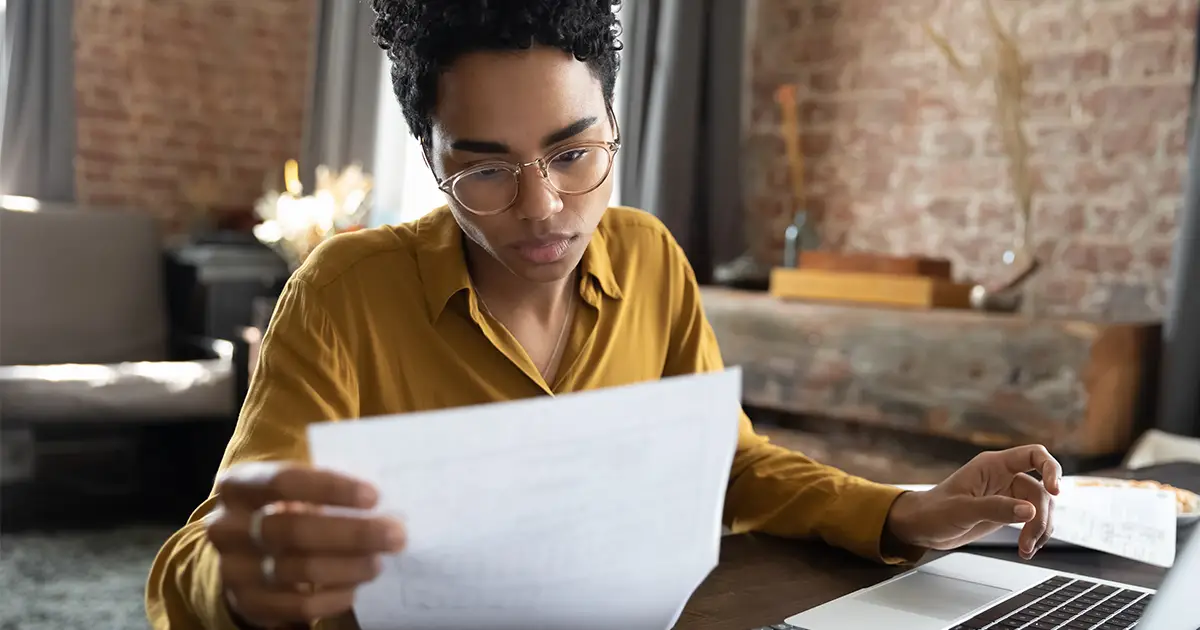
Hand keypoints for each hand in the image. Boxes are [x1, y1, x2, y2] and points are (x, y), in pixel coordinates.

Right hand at [204, 462, 405, 627]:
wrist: (244, 554)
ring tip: (378, 562)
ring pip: (298, 570)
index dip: (330, 488)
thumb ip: (325, 486)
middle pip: (294, 530)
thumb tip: (383, 492)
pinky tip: (355, 587)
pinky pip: (296, 606)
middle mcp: (227, 527)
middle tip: (394, 534)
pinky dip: (333, 597)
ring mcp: (233, 569)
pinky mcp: (247, 603)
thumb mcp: (293, 488)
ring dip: (348, 567)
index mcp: (238, 486)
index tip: (373, 496)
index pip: (284, 481)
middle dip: (352, 533)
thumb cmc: (284, 508)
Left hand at [886, 444, 1060, 559]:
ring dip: (1039, 530)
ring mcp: (1007, 494)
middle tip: (1028, 541)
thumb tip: (1029, 511)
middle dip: (1040, 517)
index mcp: (992, 465)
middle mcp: (1004, 477)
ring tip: (1026, 549)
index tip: (1055, 490)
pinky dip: (1035, 535)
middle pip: (1041, 490)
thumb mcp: (962, 510)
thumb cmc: (933, 512)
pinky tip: (1027, 549)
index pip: (1033, 455)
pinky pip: (1033, 519)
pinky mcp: (1007, 511)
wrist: (921, 528)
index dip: (1050, 469)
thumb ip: (995, 509)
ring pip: (1040, 507)